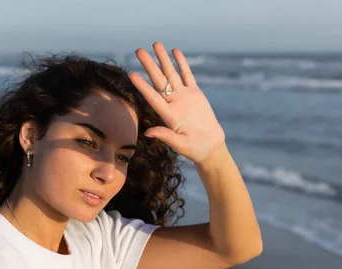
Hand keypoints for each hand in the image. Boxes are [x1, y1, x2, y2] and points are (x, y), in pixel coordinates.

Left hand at [128, 42, 225, 163]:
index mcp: (168, 115)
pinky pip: (187, 76)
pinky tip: (174, 52)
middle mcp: (173, 103)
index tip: (131, 74)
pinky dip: (181, 64)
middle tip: (138, 50)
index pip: (152, 97)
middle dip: (149, 65)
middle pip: (159, 80)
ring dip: (163, 60)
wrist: (210, 146)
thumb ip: (166, 136)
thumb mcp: (180, 145)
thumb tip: (148, 132)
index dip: (142, 86)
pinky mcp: (195, 94)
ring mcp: (183, 97)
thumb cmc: (195, 149)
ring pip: (171, 74)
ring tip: (156, 44)